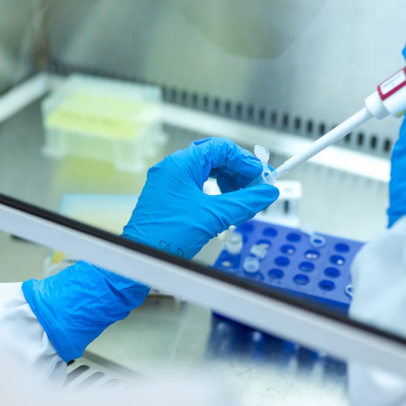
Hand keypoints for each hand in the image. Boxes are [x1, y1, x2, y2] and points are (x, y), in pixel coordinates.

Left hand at [23, 137, 278, 361]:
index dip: (245, 161)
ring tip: (241, 199)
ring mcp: (167, 183)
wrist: (139, 257)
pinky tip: (223, 206)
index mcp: (180, 165)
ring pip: (206, 171)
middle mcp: (172, 169)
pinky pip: (196, 185)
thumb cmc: (166, 236)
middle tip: (255, 188)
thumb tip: (267, 193)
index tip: (262, 176)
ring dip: (227, 182)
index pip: (221, 148)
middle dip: (237, 172)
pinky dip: (214, 192)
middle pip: (214, 158)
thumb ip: (244, 202)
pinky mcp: (167, 197)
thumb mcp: (213, 217)